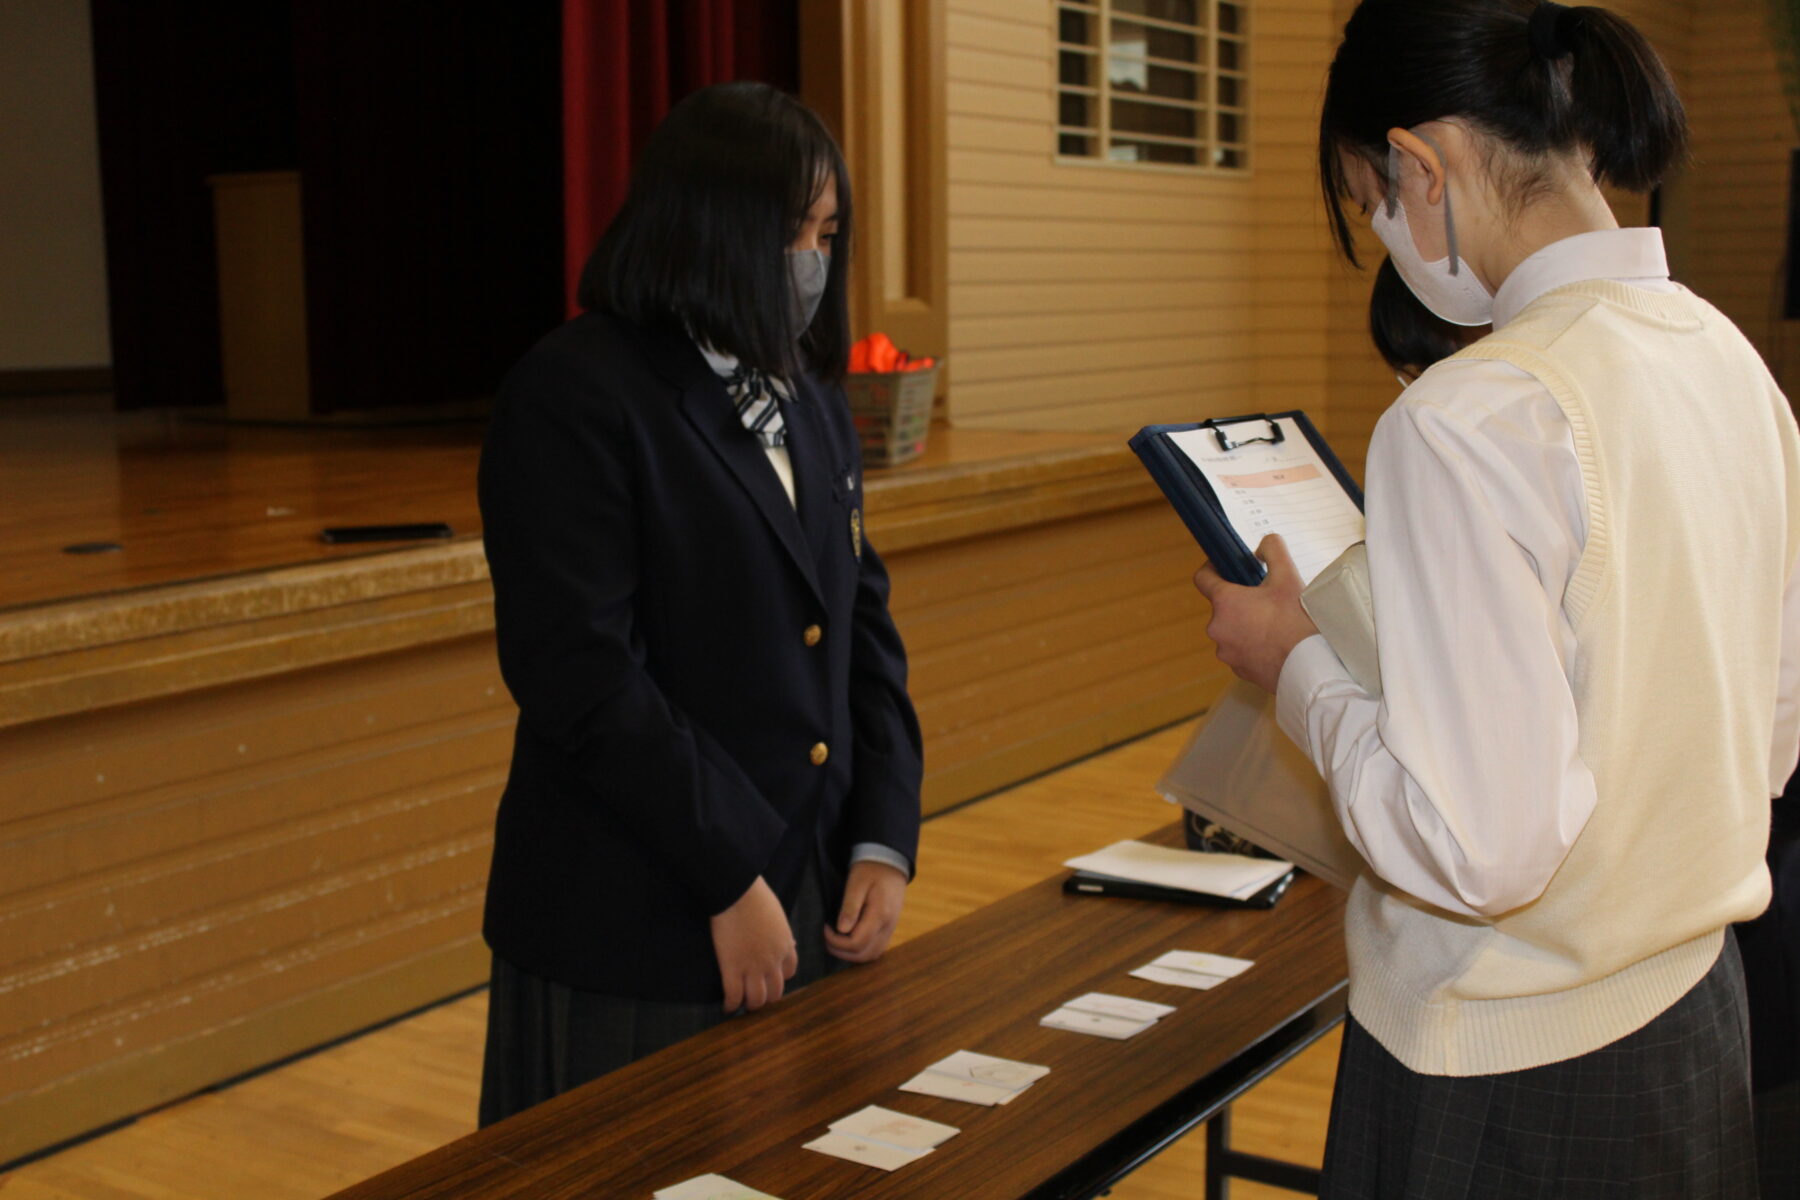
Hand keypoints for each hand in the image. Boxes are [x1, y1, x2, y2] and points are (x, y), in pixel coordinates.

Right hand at [709, 876, 797, 1012]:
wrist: (738, 893)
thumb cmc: (756, 897)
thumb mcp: (778, 915)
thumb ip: (782, 932)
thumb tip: (788, 942)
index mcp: (785, 946)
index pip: (789, 972)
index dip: (779, 978)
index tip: (770, 978)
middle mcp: (773, 961)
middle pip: (776, 992)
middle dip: (766, 997)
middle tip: (755, 996)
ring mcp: (753, 967)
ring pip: (757, 999)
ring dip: (750, 1004)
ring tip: (742, 1004)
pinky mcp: (732, 968)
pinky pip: (734, 996)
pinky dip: (730, 1005)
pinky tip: (727, 1007)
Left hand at [824, 859, 906, 962]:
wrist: (890, 863)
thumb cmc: (870, 870)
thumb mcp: (856, 883)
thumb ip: (850, 907)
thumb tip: (842, 930)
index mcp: (880, 915)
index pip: (857, 942)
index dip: (837, 941)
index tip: (826, 927)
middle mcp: (888, 927)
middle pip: (864, 955)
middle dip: (841, 951)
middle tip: (828, 937)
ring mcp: (890, 929)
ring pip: (871, 955)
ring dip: (851, 954)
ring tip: (837, 940)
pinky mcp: (889, 928)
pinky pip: (876, 949)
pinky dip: (861, 950)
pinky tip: (849, 939)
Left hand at [1192, 534, 1319, 693]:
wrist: (1308, 668)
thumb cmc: (1297, 622)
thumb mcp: (1288, 577)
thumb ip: (1273, 550)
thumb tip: (1263, 544)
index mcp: (1224, 603)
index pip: (1202, 578)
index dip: (1212, 568)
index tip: (1225, 566)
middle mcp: (1218, 628)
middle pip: (1222, 606)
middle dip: (1240, 600)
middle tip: (1267, 598)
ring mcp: (1226, 652)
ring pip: (1232, 630)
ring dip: (1247, 624)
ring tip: (1276, 623)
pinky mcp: (1238, 670)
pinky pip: (1241, 650)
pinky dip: (1253, 645)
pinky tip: (1276, 644)